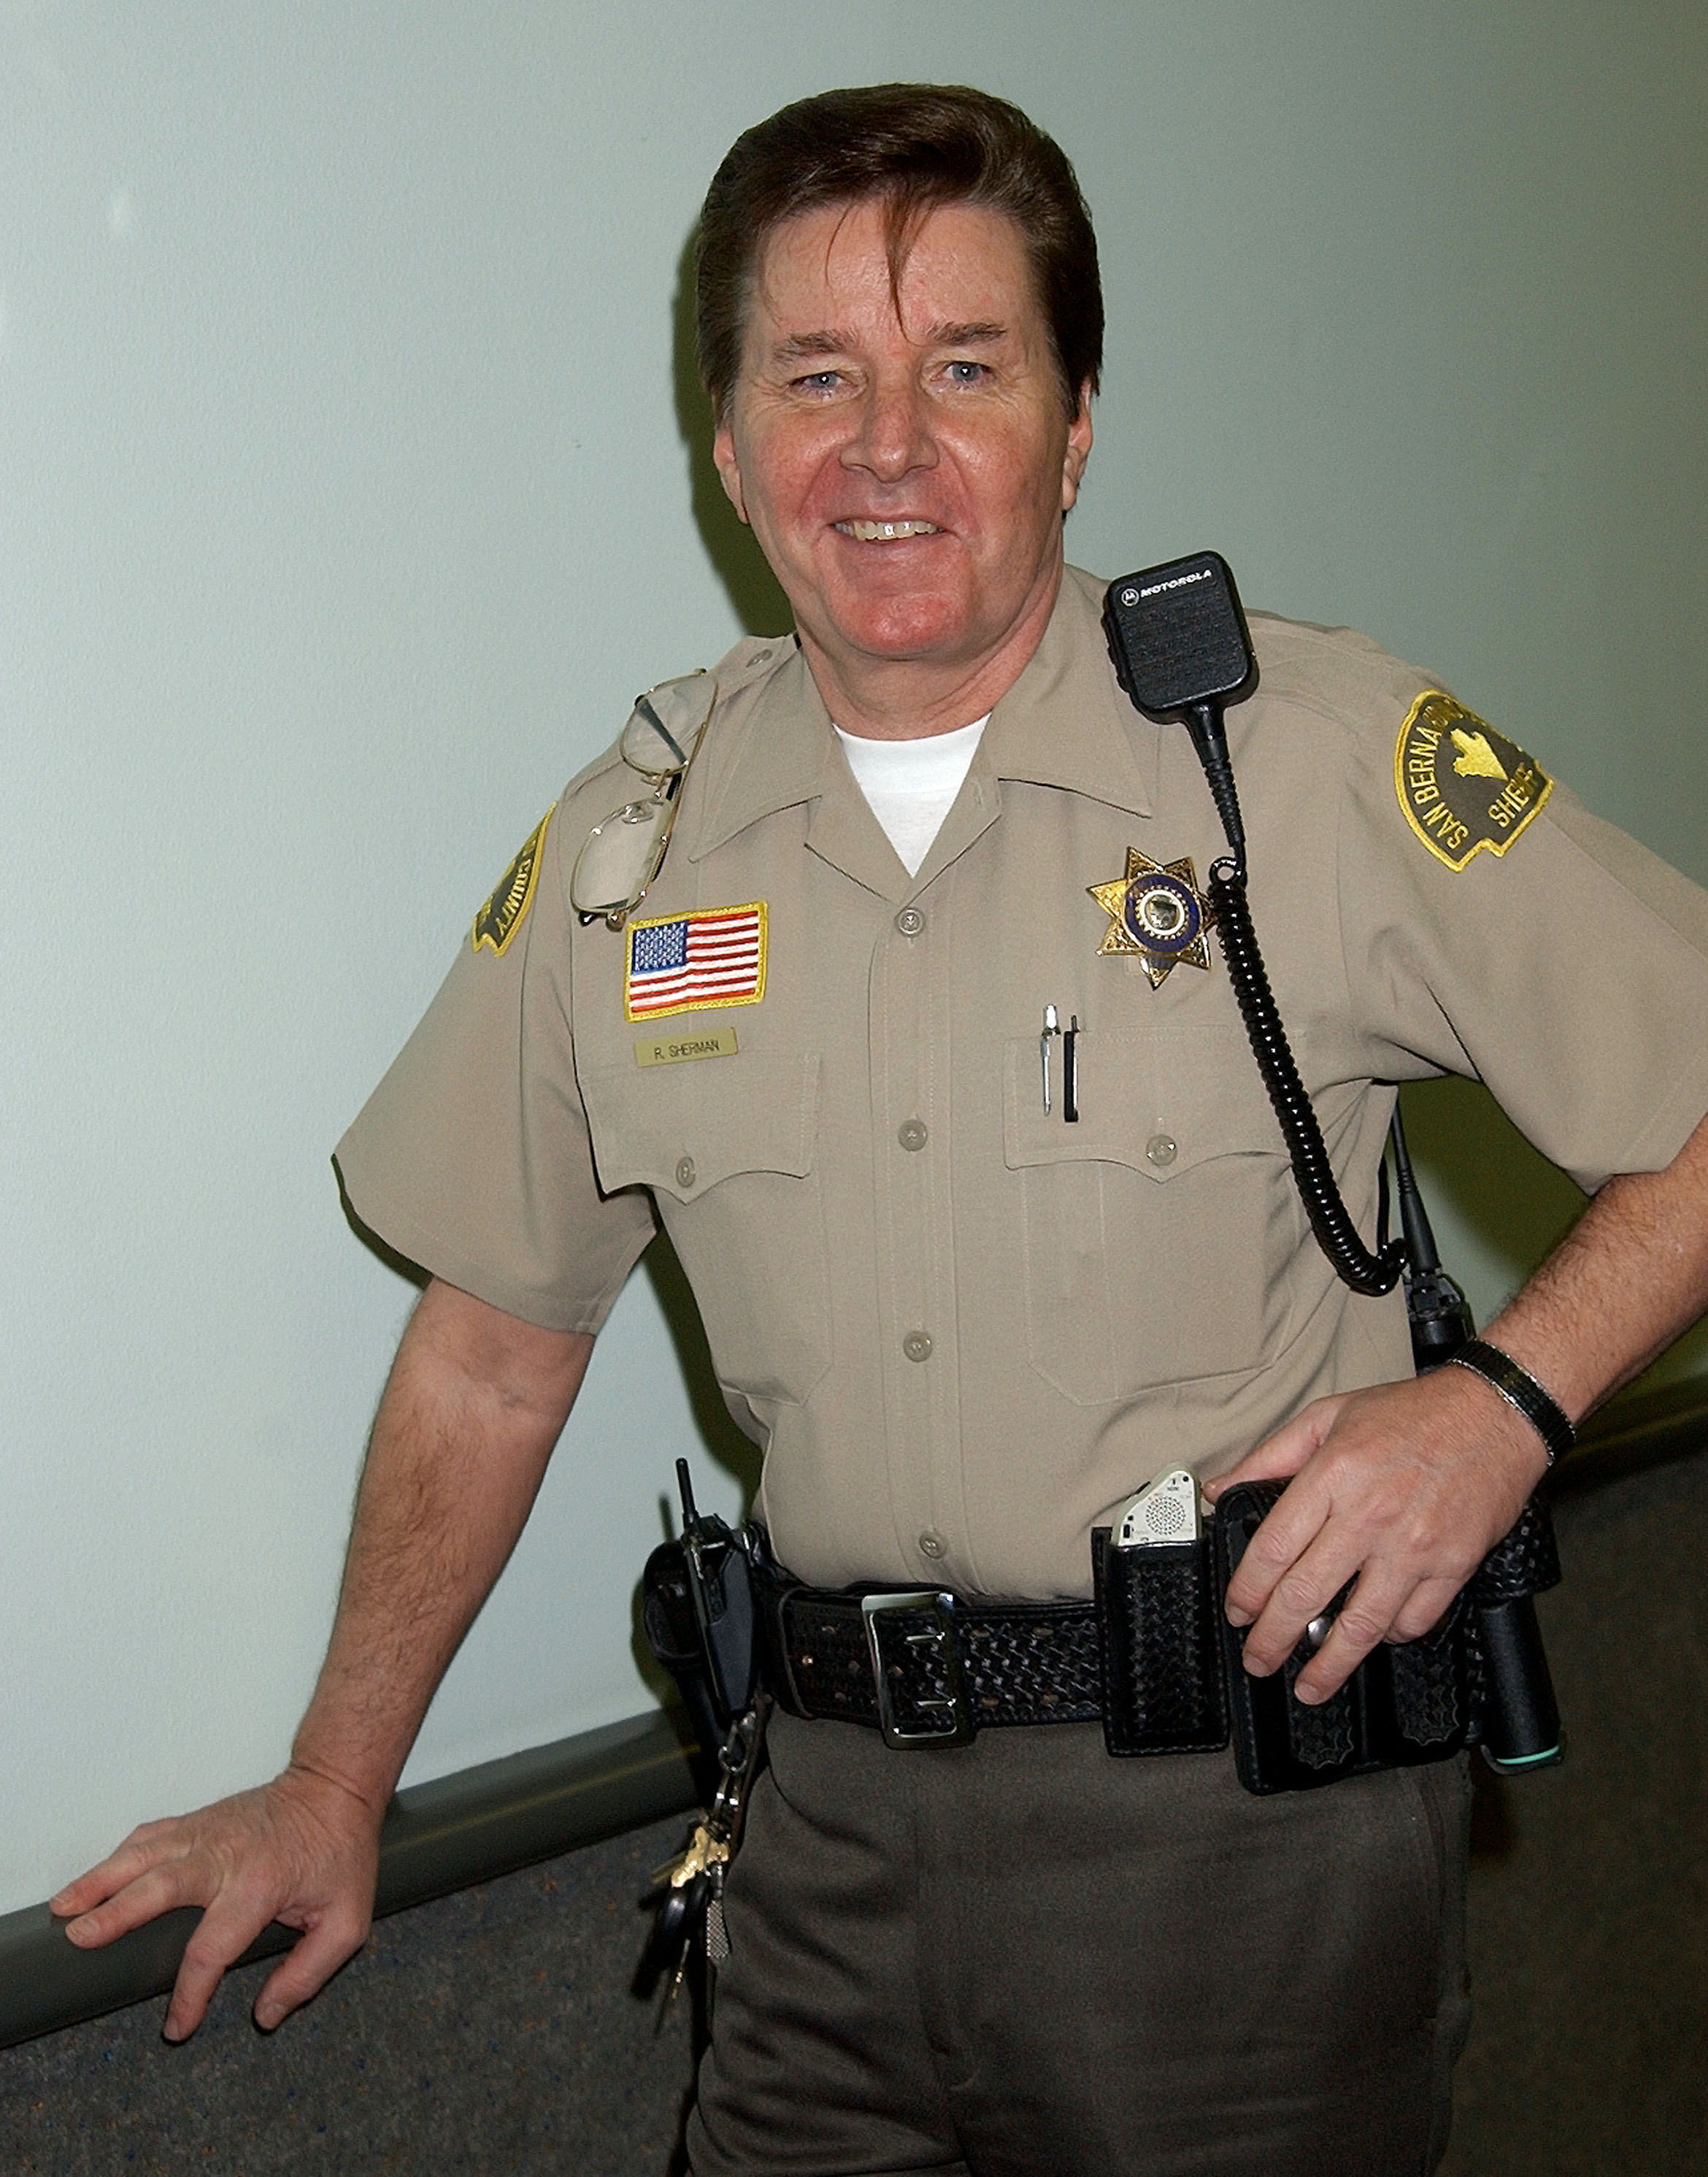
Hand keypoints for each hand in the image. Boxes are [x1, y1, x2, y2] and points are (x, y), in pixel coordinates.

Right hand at [49, 1762, 381, 2039]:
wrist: (335, 1788)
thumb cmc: (341, 1854)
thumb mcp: (346, 1921)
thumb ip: (308, 1974)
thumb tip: (266, 2015)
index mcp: (261, 1884)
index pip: (213, 1947)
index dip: (190, 1993)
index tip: (176, 2026)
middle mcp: (226, 1855)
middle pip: (161, 1887)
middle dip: (118, 1914)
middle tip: (80, 1938)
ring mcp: (207, 1833)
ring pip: (145, 1855)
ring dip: (102, 1880)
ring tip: (64, 1908)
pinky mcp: (198, 1820)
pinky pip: (151, 1836)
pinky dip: (119, 1856)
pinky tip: (94, 1878)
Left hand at [1202, 1366, 1548, 1704]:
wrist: (1494, 1415)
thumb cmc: (1411, 1414)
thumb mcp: (1328, 1416)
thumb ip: (1270, 1456)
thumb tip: (1222, 1488)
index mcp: (1332, 1476)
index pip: (1273, 1548)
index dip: (1248, 1591)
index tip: (1238, 1612)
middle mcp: (1369, 1516)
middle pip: (1306, 1594)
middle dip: (1273, 1638)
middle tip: (1258, 1660)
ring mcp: (1413, 1546)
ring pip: (1361, 1623)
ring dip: (1329, 1663)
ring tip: (1309, 1685)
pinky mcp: (1453, 1565)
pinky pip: (1414, 1620)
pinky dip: (1390, 1637)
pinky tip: (1374, 1638)